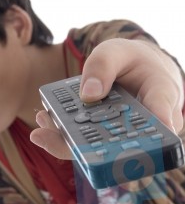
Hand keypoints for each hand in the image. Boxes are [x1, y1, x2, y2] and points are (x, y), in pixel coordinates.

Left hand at [30, 38, 183, 158]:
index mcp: (161, 102)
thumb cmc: (132, 60)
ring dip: (68, 142)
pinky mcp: (106, 137)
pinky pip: (88, 141)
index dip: (146, 143)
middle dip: (84, 147)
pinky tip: (46, 120)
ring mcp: (124, 136)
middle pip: (121, 146)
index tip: (123, 151)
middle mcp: (146, 128)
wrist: (134, 69)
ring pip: (99, 149)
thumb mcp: (117, 51)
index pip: (160, 124)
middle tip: (50, 136)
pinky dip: (66, 134)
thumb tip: (88, 95)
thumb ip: (104, 65)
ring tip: (41, 127)